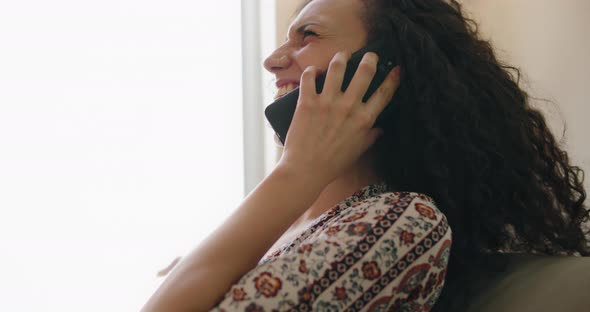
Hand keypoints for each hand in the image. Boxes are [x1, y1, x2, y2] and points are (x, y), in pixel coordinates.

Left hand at [277, 50, 400, 186]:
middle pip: (364, 72)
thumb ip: (370, 137)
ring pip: (337, 68)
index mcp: (364, 120)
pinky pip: (310, 77)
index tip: (397, 68)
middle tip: (369, 55)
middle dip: (369, 59)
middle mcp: (348, 107)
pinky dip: (312, 71)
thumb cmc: (333, 163)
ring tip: (342, 56)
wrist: (305, 170)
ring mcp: (327, 102)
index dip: (393, 78)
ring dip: (341, 58)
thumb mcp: (358, 150)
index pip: (384, 93)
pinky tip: (315, 71)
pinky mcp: (307, 102)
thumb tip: (380, 129)